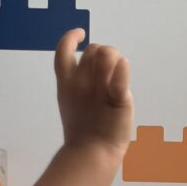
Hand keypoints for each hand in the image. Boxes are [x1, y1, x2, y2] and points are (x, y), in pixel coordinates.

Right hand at [54, 29, 133, 155]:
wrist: (92, 152)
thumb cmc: (83, 128)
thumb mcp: (70, 100)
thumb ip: (77, 79)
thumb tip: (89, 60)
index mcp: (66, 82)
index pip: (63, 50)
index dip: (70, 37)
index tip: (81, 33)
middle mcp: (80, 82)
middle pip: (93, 50)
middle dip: (102, 53)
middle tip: (109, 72)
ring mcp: (98, 90)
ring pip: (106, 54)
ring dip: (114, 58)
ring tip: (117, 73)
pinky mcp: (117, 99)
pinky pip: (120, 77)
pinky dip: (123, 69)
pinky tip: (124, 66)